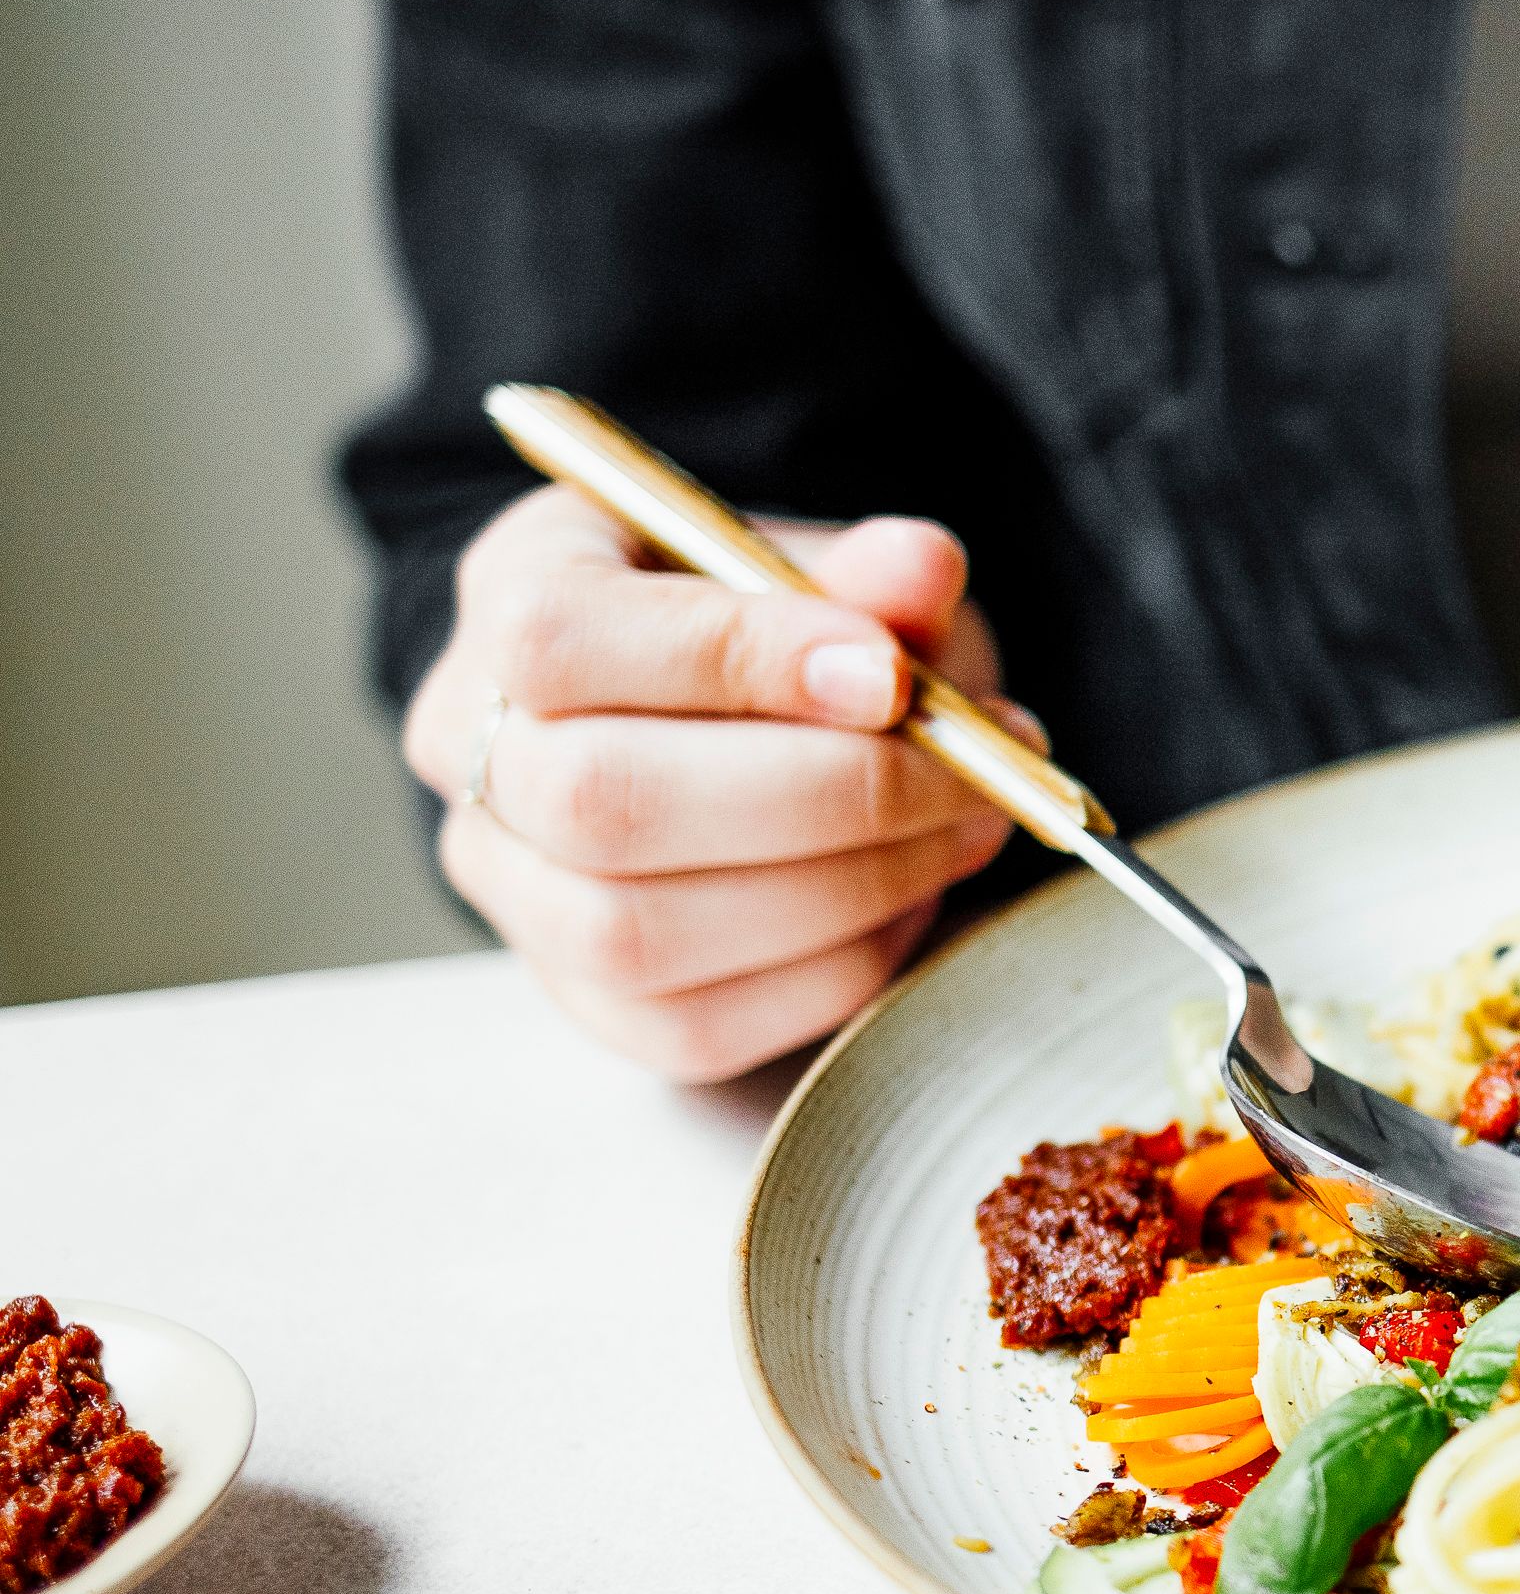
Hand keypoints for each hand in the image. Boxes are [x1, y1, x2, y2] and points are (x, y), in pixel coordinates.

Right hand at [398, 488, 1024, 1080]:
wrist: (750, 721)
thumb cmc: (784, 631)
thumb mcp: (829, 570)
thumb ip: (873, 574)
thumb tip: (919, 568)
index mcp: (516, 594)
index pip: (562, 641)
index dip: (737, 661)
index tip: (892, 676)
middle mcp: (470, 745)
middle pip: (603, 804)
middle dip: (828, 795)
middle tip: (974, 771)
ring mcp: (510, 885)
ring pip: (639, 934)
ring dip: (846, 890)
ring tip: (966, 828)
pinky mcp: (582, 997)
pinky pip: (696, 1025)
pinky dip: (834, 967)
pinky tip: (911, 898)